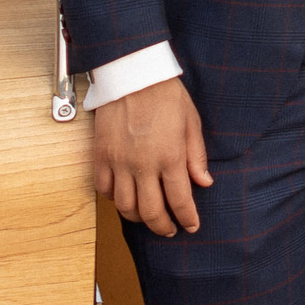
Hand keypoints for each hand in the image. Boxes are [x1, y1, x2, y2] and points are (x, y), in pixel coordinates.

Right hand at [92, 76, 211, 236]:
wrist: (133, 75)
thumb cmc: (166, 95)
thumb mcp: (191, 122)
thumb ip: (197, 156)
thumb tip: (204, 183)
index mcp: (170, 156)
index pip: (180, 200)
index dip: (187, 218)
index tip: (191, 226)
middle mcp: (143, 164)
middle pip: (150, 212)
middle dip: (162, 227)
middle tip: (170, 230)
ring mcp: (119, 162)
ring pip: (124, 206)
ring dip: (137, 218)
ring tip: (148, 217)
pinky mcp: (100, 156)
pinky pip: (103, 189)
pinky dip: (113, 199)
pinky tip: (125, 197)